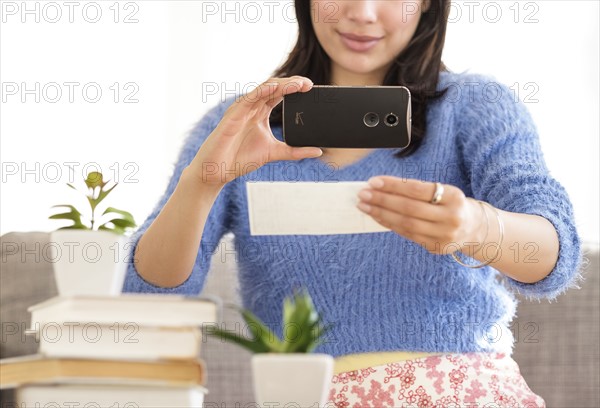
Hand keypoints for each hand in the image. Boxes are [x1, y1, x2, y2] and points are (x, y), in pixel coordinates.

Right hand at [188, 76, 322, 187]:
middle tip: (309, 85)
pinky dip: (261, 91)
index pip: (280, 94)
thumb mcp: (274, 153)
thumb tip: (318, 150)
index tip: (312, 89)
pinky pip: (248, 98)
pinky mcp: (233, 115)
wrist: (217, 171)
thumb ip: (295, 151)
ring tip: (298, 84)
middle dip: (292, 83)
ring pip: (263, 89)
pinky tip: (274, 88)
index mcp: (260, 113)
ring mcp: (242, 109)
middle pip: (274, 87)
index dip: (295, 89)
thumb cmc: (240, 159)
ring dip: (281, 85)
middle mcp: (251, 107)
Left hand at [356, 176, 483, 254]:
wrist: (474, 228)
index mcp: (453, 197)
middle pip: (409, 208)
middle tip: (363, 194)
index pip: (417, 189)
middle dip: (382, 200)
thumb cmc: (451, 204)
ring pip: (406, 224)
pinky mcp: (436, 247)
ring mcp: (444, 235)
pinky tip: (377, 217)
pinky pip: (407, 235)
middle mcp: (451, 217)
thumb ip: (417, 190)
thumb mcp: (443, 192)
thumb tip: (381, 187)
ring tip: (365, 206)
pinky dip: (390, 225)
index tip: (373, 181)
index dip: (393, 185)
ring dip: (381, 214)